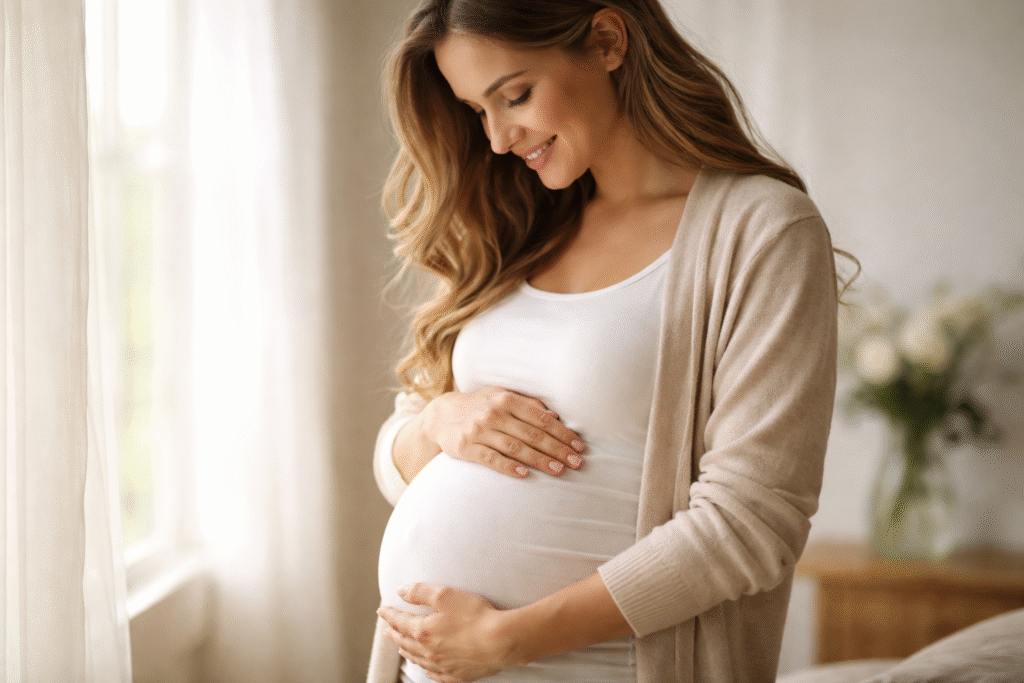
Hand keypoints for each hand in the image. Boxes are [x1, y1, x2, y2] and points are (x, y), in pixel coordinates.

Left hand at [377, 583, 522, 682]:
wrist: (501, 642)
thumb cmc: (475, 616)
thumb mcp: (445, 595)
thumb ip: (420, 592)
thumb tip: (401, 591)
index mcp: (423, 632)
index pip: (400, 622)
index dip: (390, 614)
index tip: (382, 610)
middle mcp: (429, 652)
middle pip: (406, 642)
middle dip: (394, 634)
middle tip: (387, 629)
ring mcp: (443, 666)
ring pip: (418, 660)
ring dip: (407, 651)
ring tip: (401, 647)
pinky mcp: (459, 675)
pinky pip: (437, 676)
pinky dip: (428, 671)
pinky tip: (427, 670)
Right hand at [424, 387, 584, 478]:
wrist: (440, 416)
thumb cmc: (479, 406)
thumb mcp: (501, 397)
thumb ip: (527, 405)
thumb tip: (555, 417)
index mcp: (506, 399)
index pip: (540, 418)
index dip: (562, 433)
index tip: (578, 446)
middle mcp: (494, 413)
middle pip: (532, 434)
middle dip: (557, 449)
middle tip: (576, 462)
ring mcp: (479, 431)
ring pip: (515, 447)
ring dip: (539, 460)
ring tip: (558, 470)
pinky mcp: (467, 448)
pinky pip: (491, 459)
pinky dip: (508, 467)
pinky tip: (524, 474)